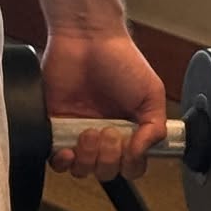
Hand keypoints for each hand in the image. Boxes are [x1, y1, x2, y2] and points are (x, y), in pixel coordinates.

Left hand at [41, 28, 167, 185]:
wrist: (86, 37)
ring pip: (82, 170)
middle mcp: (104, 134)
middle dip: (109, 158)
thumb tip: (142, 153)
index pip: (131, 166)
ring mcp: (78, 131)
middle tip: (108, 131)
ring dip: (87, 158)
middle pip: (107, 173)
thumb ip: (155, 127)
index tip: (129, 145)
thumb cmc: (120, 59)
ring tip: (88, 131)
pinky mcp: (55, 125)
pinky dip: (62, 161)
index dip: (130, 164)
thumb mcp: (151, 93)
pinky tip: (68, 148)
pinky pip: (56, 159)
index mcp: (129, 129)